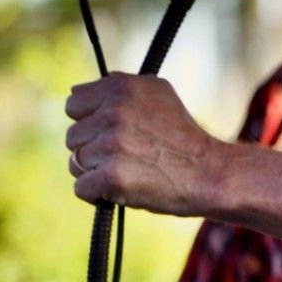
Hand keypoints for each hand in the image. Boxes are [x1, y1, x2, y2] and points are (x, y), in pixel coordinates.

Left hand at [64, 74, 220, 213]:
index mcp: (120, 88)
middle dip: (93, 148)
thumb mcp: (158, 93)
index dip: (89, 119)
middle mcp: (113, 112)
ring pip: (75, 163)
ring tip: (127, 170)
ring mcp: (111, 145)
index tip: (108, 130)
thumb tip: (80, 90)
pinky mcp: (111, 177)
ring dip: (95, 172)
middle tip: (125, 155)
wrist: (208, 173)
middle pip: (72, 136)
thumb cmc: (182, 136)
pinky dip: (98, 194)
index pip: (73, 103)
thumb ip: (120, 87)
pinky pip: (81, 188)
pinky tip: (122, 189)